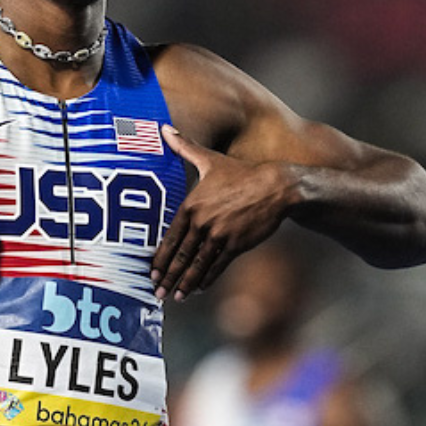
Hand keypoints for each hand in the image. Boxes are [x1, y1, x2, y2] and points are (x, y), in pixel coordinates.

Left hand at [152, 125, 290, 300]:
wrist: (275, 186)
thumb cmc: (241, 172)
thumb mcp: (210, 159)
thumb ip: (184, 147)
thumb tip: (163, 129)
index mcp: (192, 205)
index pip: (171, 237)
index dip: (160, 257)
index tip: (150, 271)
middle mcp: (203, 222)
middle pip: (181, 255)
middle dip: (167, 275)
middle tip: (155, 291)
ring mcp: (220, 235)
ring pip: (198, 264)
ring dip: (185, 283)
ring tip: (175, 296)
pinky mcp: (237, 245)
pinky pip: (218, 266)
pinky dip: (207, 278)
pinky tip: (198, 288)